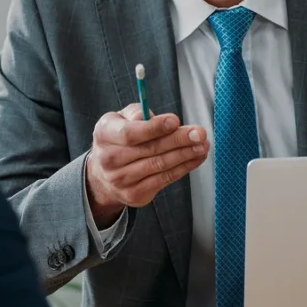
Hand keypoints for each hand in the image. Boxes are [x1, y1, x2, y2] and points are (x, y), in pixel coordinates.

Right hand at [85, 104, 208, 226]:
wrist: (104, 173)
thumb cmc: (119, 137)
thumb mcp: (121, 118)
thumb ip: (137, 113)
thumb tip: (154, 118)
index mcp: (104, 134)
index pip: (130, 133)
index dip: (154, 128)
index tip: (175, 121)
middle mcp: (108, 159)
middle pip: (150, 150)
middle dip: (178, 140)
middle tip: (199, 134)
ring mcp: (121, 180)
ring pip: (160, 165)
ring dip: (186, 155)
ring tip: (203, 145)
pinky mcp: (135, 194)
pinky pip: (164, 179)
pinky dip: (184, 168)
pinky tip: (196, 158)